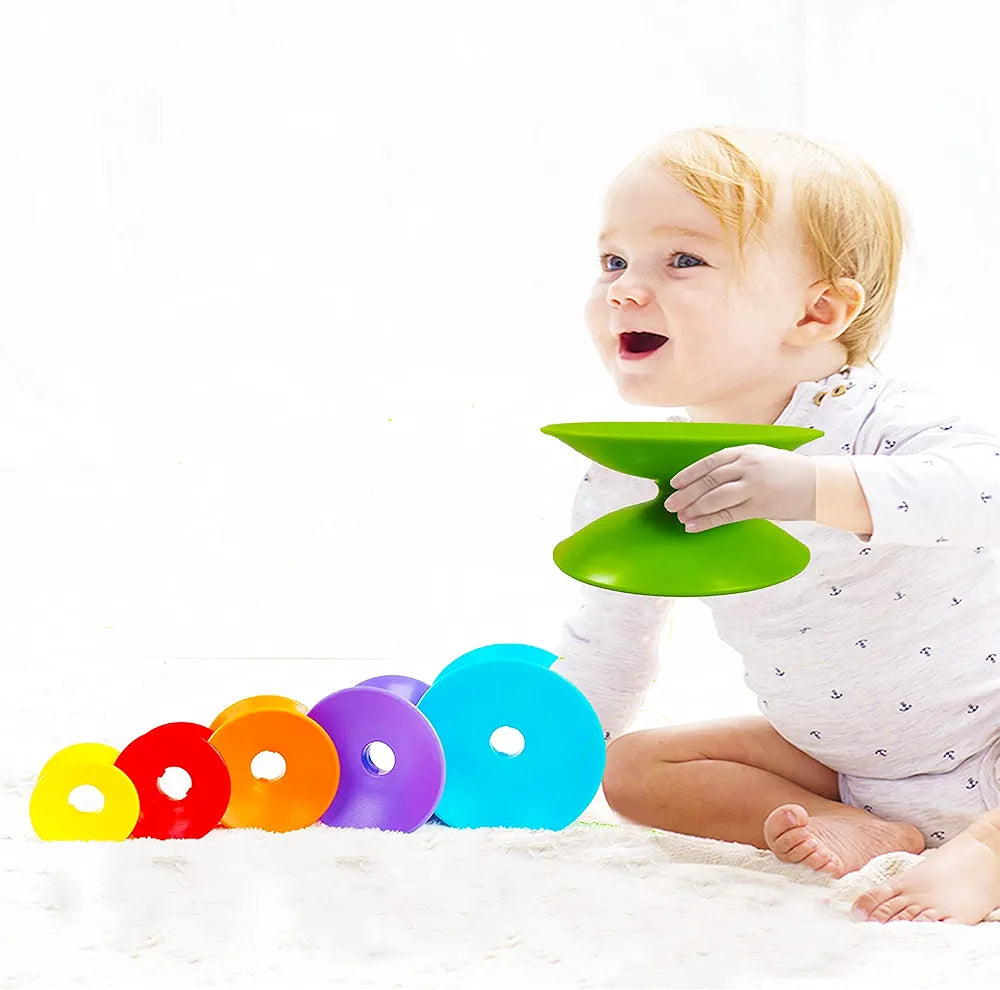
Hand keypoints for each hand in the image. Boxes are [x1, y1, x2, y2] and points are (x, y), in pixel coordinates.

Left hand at [663, 445, 816, 532]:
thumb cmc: (790, 472)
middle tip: (670, 503)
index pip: (710, 461)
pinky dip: (707, 521)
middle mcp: (748, 467)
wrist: (820, 485)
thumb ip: (739, 463)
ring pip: (714, 498)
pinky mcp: (759, 507)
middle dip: (686, 493)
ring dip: (693, 508)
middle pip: (708, 480)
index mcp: (747, 451)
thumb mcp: (763, 458)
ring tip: (680, 516)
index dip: (689, 473)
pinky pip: (726, 515)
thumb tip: (711, 477)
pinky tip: (694, 526)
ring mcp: (753, 487)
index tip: (674, 483)